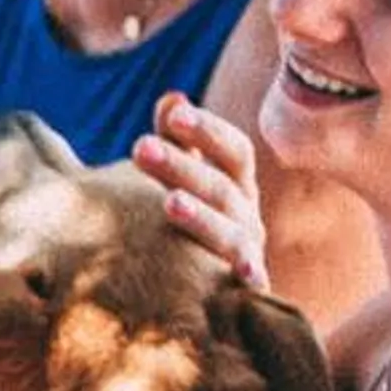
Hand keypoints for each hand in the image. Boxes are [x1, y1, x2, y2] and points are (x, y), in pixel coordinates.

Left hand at [134, 90, 270, 286]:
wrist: (215, 293)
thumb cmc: (191, 225)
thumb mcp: (184, 181)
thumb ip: (178, 142)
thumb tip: (172, 96)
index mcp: (236, 185)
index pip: (233, 149)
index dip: (207, 130)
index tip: (173, 114)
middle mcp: (247, 214)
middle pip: (221, 186)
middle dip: (182, 167)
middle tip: (139, 147)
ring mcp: (249, 251)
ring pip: (229, 231)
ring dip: (201, 216)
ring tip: (169, 202)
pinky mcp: (247, 290)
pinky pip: (251, 281)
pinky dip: (249, 275)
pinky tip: (242, 274)